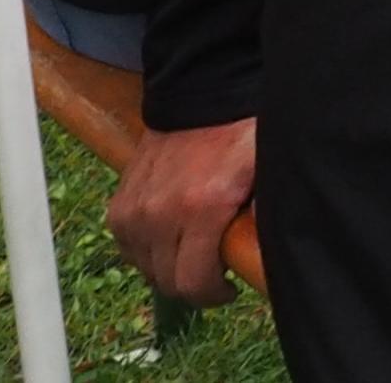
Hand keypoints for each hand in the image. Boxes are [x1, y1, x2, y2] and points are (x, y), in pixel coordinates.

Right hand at [108, 117, 256, 306]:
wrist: (202, 94)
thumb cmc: (241, 130)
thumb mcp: (267, 167)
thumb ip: (268, 211)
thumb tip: (271, 251)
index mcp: (201, 208)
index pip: (192, 282)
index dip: (212, 295)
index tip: (229, 286)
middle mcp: (159, 214)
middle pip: (167, 281)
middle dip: (194, 283)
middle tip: (216, 267)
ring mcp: (135, 209)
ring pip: (145, 267)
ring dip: (169, 267)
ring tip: (195, 248)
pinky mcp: (119, 204)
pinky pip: (128, 246)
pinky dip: (147, 249)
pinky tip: (171, 235)